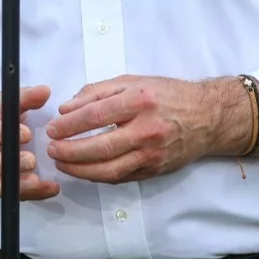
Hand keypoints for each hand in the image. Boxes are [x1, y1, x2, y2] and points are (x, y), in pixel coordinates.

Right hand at [0, 85, 59, 200]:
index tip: (27, 134)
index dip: (0, 132)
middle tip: (31, 161)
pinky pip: (3, 195)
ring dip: (16, 184)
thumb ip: (23, 98)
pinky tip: (46, 188)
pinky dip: (26, 194)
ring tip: (37, 180)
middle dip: (7, 163)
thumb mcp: (0, 103)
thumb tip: (45, 91)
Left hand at [46, 76, 226, 183]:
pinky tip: (84, 171)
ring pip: (109, 169)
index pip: (96, 115)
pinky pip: (121, 177)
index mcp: (140, 100)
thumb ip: (97, 92)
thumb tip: (66, 108)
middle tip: (51, 149)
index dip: (69, 124)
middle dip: (70, 150)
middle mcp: (148, 129)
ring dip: (80, 169)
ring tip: (61, 163)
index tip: (53, 128)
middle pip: (101, 146)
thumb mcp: (133, 81)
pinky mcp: (155, 170)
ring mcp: (153, 154)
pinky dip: (99, 176)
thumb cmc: (167, 95)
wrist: (207, 117)